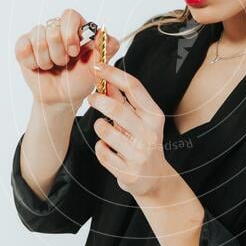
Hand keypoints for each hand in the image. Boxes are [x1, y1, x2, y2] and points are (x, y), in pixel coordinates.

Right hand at [15, 8, 119, 108]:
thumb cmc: (80, 80)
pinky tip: (39, 67)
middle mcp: (57, 28)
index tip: (74, 52)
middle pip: (52, 28)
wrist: (61, 98)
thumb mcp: (98, 67)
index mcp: (77, 28)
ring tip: (52, 66)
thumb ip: (107, 48)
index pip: (69, 16)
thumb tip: (103, 32)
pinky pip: (22, 47)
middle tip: (64, 63)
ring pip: (37, 37)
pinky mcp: (24, 46)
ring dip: (46, 59)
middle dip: (59, 53)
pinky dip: (32, 62)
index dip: (70, 34)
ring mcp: (40, 36)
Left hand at [87, 62, 171, 196]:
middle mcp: (150, 134)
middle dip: (98, 100)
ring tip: (105, 130)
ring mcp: (140, 154)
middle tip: (91, 98)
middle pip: (116, 108)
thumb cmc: (144, 142)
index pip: (134, 87)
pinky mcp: (128, 172)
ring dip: (100, 127)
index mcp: (154, 116)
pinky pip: (101, 151)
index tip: (97, 66)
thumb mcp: (140, 120)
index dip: (113, 73)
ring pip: (104, 130)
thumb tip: (106, 77)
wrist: (154, 178)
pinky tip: (109, 149)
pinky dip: (101, 147)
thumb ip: (124, 100)